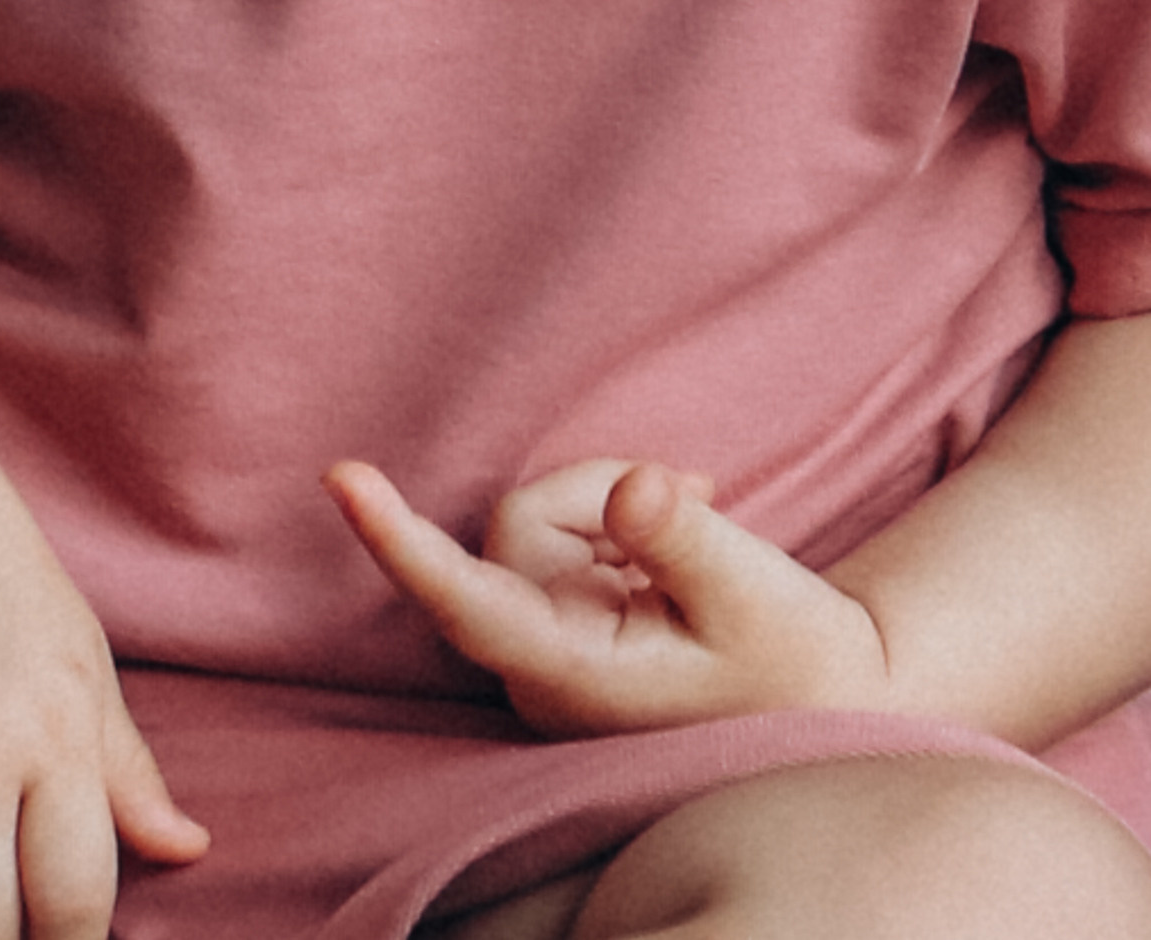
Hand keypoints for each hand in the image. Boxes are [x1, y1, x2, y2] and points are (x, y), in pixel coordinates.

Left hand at [327, 454, 896, 739]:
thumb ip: (684, 539)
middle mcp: (538, 664)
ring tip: (688, 522)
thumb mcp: (753, 593)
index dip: (398, 540)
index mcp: (572, 675)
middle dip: (598, 487)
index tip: (341, 478)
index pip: (465, 601)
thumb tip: (631, 490)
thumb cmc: (792, 656)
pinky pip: (555, 526)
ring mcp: (542, 643)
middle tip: (694, 490)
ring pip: (536, 517)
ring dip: (612, 500)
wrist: (826, 690)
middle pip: (518, 524)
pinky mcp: (556, 616)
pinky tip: (671, 535)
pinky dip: (615, 512)